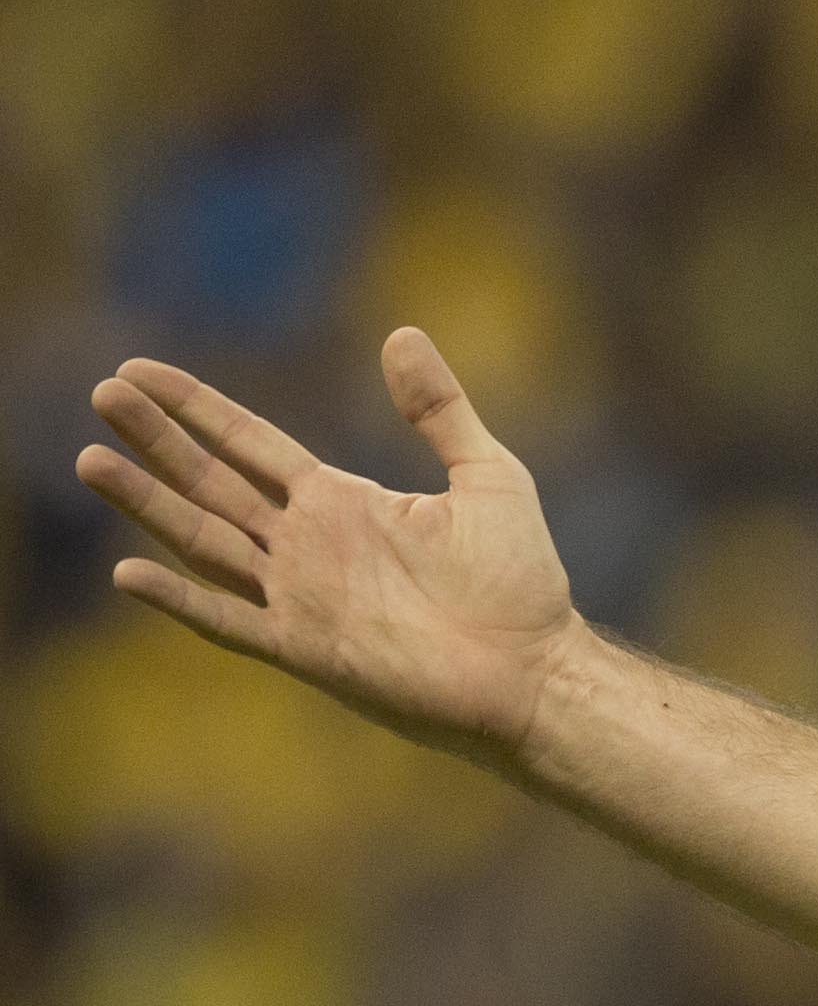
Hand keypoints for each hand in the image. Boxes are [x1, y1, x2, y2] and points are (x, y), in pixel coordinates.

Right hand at [78, 329, 580, 763]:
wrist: (539, 671)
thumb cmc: (521, 583)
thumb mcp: (489, 475)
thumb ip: (441, 410)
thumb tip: (402, 334)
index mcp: (342, 502)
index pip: (249, 445)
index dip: (196, 409)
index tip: (138, 371)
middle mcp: (308, 545)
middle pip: (211, 483)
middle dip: (157, 440)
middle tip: (103, 394)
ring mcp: (301, 597)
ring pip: (204, 541)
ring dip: (149, 504)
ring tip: (91, 459)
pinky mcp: (308, 648)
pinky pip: (230, 622)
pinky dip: (181, 600)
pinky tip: (129, 572)